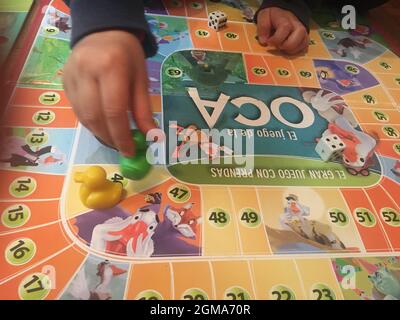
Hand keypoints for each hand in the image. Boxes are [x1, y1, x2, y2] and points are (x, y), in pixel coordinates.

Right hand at [63, 30, 155, 156]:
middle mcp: (86, 71)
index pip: (113, 111)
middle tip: (122, 148)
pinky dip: (90, 123)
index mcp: (110, 67)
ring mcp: (71, 76)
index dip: (121, 136)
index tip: (129, 151)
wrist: (102, 31)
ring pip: (83, 116)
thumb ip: (143, 109)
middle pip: (95, 117)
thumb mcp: (141, 78)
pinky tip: (102, 126)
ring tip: (114, 139)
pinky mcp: (64, 82)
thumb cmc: (127, 55)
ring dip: (99, 133)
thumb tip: (150, 137)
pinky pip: (77, 110)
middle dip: (109, 138)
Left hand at [257, 7, 308, 54]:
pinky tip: (287, 50)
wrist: (281, 15)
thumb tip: (264, 41)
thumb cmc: (272, 18)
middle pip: (299, 34)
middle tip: (278, 46)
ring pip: (303, 43)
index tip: (269, 42)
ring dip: (291, 50)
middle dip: (286, 45)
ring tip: (282, 48)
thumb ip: (263, 27)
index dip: (276, 38)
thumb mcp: (264, 17)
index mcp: (285, 18)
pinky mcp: (304, 39)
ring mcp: (302, 32)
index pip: (285, 27)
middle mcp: (296, 24)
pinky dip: (295, 52)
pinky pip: (304, 48)